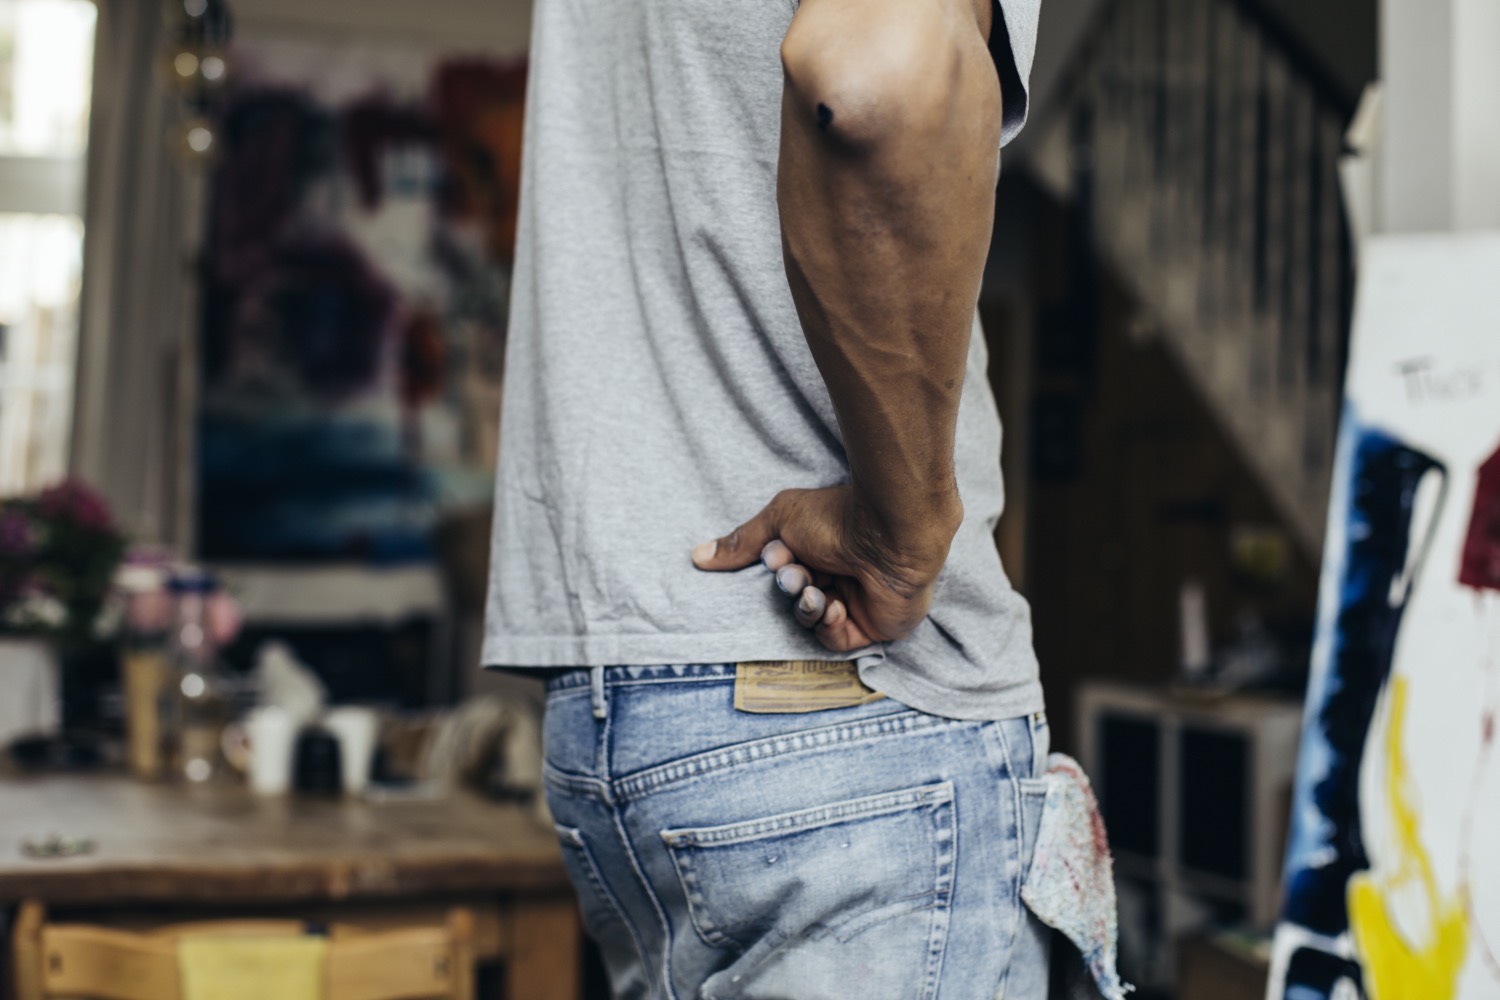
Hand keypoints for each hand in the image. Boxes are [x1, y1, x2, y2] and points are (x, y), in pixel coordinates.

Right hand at [691, 485, 958, 650]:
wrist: (890, 533)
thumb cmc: (838, 518)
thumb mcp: (780, 520)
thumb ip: (742, 541)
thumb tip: (697, 556)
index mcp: (819, 548)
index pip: (783, 571)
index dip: (775, 568)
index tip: (778, 556)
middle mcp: (838, 574)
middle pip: (793, 598)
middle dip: (790, 588)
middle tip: (795, 573)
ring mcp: (856, 601)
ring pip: (811, 620)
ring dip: (806, 607)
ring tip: (814, 590)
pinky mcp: (872, 626)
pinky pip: (836, 640)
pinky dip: (829, 626)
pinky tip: (835, 605)